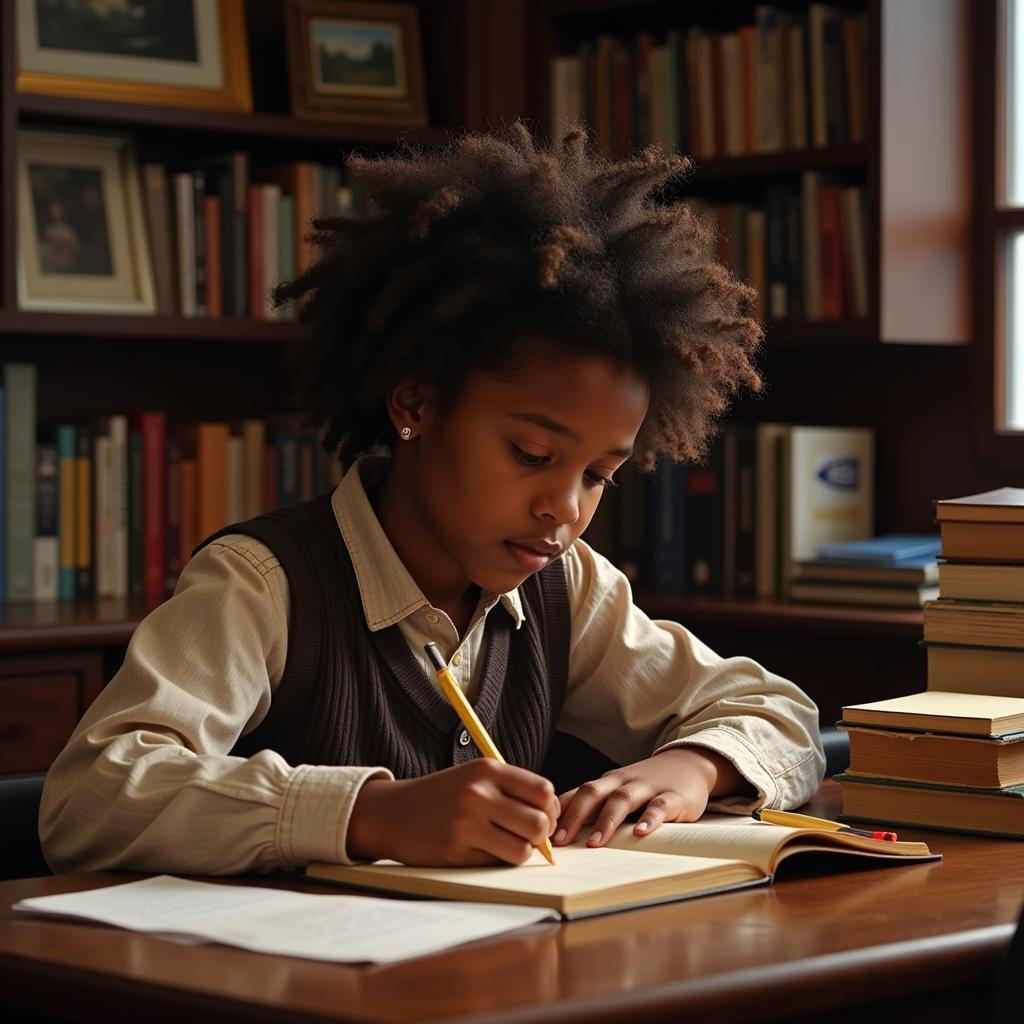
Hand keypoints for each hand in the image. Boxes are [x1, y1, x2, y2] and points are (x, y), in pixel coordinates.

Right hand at [347, 759, 559, 865]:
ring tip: (508, 845)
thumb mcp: (475, 776)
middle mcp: (478, 794)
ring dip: (521, 851)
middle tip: (529, 836)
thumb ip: (512, 789)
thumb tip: (552, 818)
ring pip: (522, 849)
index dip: (551, 808)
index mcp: (487, 770)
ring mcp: (466, 824)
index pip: (543, 791)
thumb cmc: (444, 795)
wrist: (394, 812)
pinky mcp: (455, 852)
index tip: (543, 816)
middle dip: (541, 835)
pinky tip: (484, 850)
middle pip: (539, 823)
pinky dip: (498, 861)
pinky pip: (497, 863)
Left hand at [553, 747, 741, 847]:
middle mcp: (622, 781)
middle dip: (574, 816)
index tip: (540, 830)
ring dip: (606, 821)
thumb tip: (561, 831)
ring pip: (622, 799)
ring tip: (594, 843)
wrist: (690, 764)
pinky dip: (650, 818)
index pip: (577, 793)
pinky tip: (641, 833)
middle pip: (593, 792)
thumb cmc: (646, 785)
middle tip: (559, 840)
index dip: (558, 811)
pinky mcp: (674, 796)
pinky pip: (660, 806)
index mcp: (607, 782)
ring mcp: (647, 787)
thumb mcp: (618, 791)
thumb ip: (596, 807)